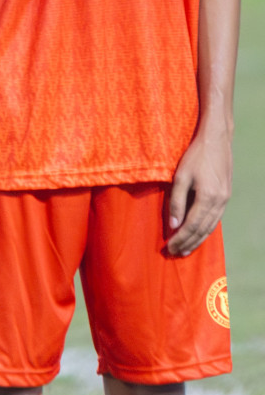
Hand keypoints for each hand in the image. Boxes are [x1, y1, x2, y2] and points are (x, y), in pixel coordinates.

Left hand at [167, 126, 229, 255]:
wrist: (217, 140)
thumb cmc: (195, 156)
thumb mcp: (180, 177)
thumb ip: (177, 202)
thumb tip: (174, 226)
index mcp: (208, 198)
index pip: (192, 226)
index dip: (180, 239)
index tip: (169, 248)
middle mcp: (220, 202)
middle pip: (202, 230)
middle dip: (188, 243)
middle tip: (175, 254)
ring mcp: (225, 200)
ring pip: (211, 227)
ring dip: (198, 240)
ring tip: (186, 249)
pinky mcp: (225, 196)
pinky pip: (215, 219)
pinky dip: (206, 230)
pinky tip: (198, 234)